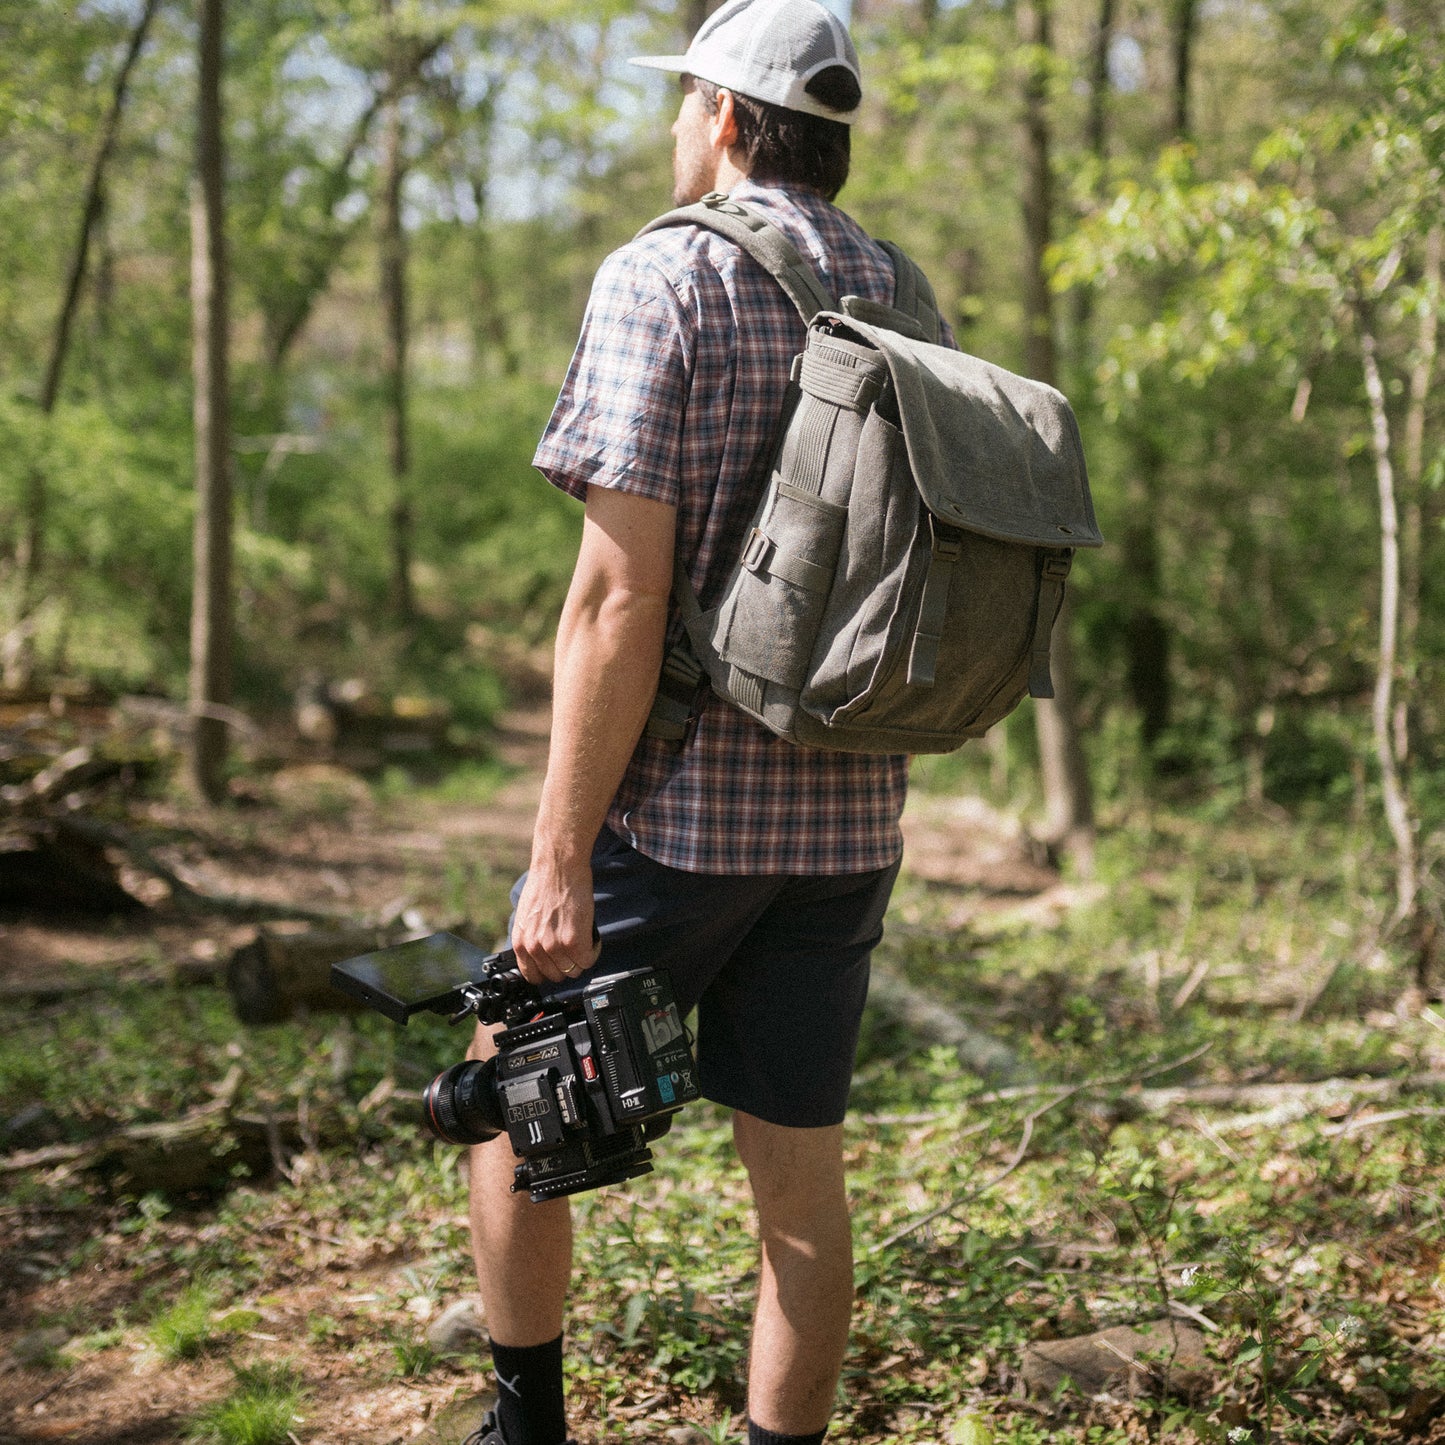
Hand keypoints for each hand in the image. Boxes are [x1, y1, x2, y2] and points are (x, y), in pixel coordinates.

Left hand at [510, 856, 601, 985]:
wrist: (558, 867)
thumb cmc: (545, 885)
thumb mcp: (527, 918)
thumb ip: (532, 938)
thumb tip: (542, 953)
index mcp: (521, 943)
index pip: (533, 976)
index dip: (548, 971)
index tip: (557, 965)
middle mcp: (535, 948)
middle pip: (557, 976)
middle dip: (568, 964)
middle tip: (575, 949)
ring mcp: (554, 946)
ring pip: (574, 970)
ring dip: (582, 957)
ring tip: (584, 940)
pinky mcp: (573, 941)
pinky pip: (588, 960)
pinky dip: (593, 951)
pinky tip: (592, 938)